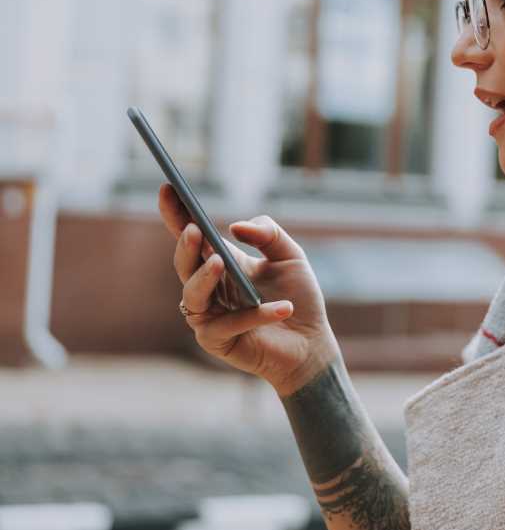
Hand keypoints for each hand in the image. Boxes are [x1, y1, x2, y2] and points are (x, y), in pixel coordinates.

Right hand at [158, 183, 339, 394]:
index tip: (168, 187)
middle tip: (195, 230)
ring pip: (192, 295)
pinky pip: (227, 325)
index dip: (177, 213)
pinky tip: (282, 308)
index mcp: (221, 262)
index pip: (191, 236)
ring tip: (221, 262)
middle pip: (184, 264)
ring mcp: (209, 316)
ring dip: (205, 278)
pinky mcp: (218, 341)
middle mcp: (209, 287)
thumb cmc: (298, 297)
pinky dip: (255, 315)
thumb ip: (269, 235)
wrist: (311, 341)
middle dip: (186, 246)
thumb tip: (236, 227)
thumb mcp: (290, 256)